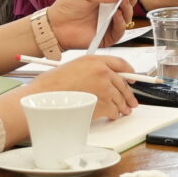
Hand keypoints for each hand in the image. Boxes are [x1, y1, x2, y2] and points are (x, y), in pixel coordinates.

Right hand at [19, 54, 137, 120]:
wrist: (44, 98)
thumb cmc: (52, 85)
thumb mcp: (73, 67)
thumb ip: (92, 70)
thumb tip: (105, 79)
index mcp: (94, 60)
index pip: (120, 63)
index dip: (129, 72)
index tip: (133, 78)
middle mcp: (102, 72)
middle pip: (123, 84)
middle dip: (128, 94)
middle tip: (132, 101)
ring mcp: (104, 88)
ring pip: (120, 98)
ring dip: (123, 106)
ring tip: (124, 110)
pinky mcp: (103, 104)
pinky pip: (114, 110)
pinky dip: (114, 114)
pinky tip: (113, 116)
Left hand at [42, 0, 131, 50]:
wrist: (55, 25)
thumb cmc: (67, 7)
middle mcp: (110, 9)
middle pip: (130, 2)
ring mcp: (110, 22)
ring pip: (128, 16)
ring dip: (128, 8)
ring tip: (121, 2)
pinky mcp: (107, 36)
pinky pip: (120, 31)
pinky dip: (121, 23)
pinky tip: (117, 15)